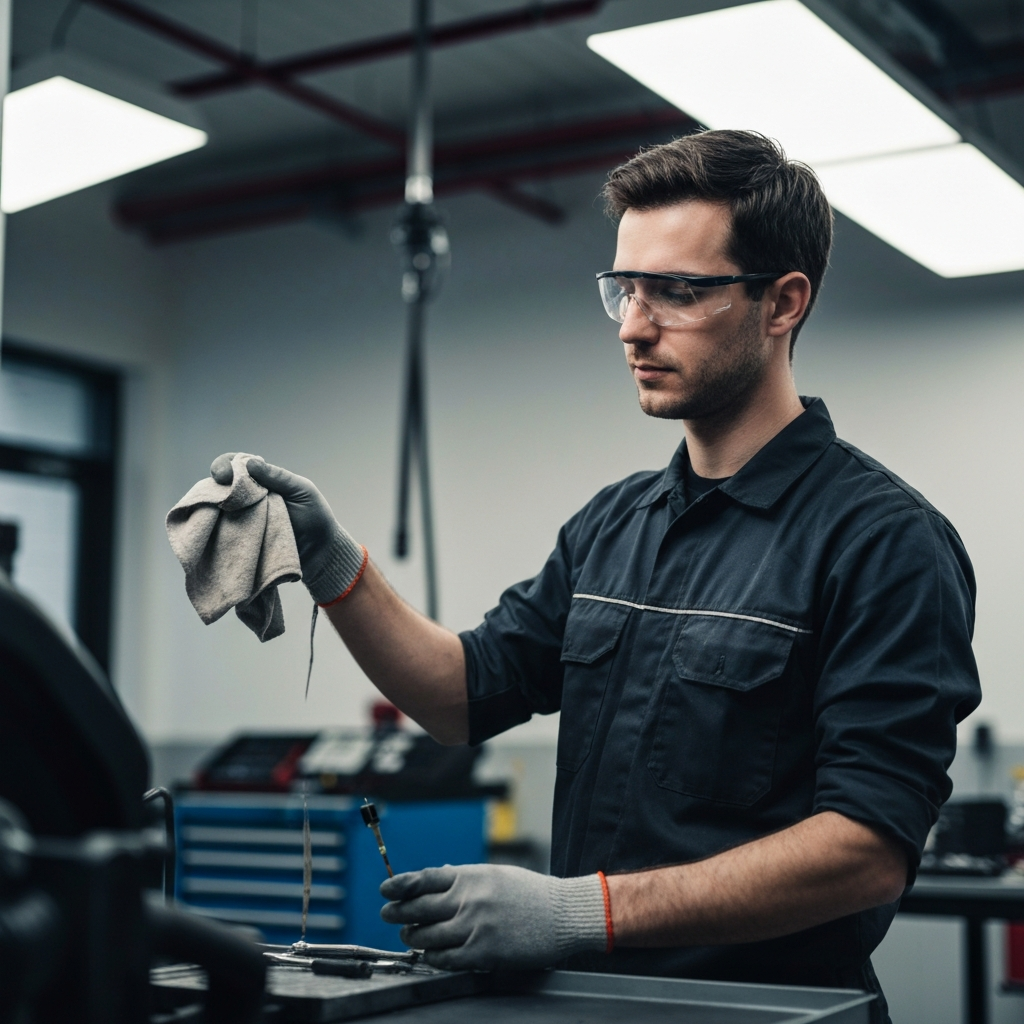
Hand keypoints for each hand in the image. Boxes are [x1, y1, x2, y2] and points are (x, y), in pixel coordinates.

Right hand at [210, 453, 364, 604]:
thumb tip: (249, 463)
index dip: (225, 465)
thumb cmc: (315, 516)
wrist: (320, 552)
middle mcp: (247, 497)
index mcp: (261, 480)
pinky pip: (221, 533)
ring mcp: (240, 519)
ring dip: (213, 509)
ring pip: (215, 509)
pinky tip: (216, 530)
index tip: (223, 475)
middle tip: (219, 494)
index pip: (235, 464)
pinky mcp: (239, 540)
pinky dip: (216, 530)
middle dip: (214, 486)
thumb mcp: (302, 490)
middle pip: (219, 485)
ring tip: (217, 514)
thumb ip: (278, 477)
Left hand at [379, 864, 606, 970]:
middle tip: (387, 915)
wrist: (563, 914)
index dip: (400, 885)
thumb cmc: (531, 894)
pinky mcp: (483, 952)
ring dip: (413, 936)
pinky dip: (432, 957)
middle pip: (418, 907)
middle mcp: (469, 899)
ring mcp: (475, 926)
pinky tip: (431, 954)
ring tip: (409, 935)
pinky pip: (445, 958)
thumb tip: (437, 880)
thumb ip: (465, 879)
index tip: (385, 890)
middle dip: (397, 912)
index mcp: (471, 876)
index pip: (424, 878)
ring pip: (426, 935)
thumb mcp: (495, 875)